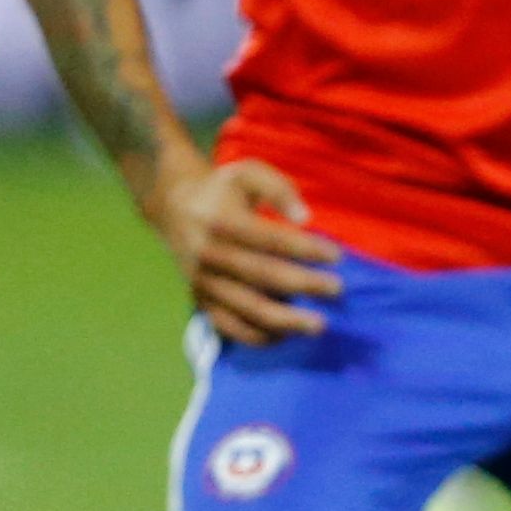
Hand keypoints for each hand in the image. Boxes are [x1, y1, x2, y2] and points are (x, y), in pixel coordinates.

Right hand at [148, 158, 342, 345]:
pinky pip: (227, 326)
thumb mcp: (247, 173)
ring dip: (284, 320)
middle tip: (337, 290)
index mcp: (221, 220)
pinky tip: (285, 336)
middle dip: (303, 285)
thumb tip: (305, 217)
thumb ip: (278, 189)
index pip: (269, 239)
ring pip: (245, 307)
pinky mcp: (200, 299)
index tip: (337, 256)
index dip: (304, 249)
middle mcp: (208, 254)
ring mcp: (202, 281)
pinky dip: (255, 336)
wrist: (173, 207)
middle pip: (261, 275)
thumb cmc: (222, 189)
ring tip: (318, 325)